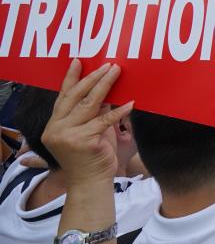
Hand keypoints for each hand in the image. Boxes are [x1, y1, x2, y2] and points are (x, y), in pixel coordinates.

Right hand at [42, 60, 132, 187]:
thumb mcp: (89, 131)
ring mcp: (68, 135)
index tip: (79, 61)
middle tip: (108, 64)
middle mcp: (57, 129)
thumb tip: (104, 90)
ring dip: (105, 85)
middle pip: (75, 96)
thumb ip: (92, 113)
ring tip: (116, 71)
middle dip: (93, 77)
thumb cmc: (92, 157)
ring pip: (89, 104)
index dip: (71, 78)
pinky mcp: (84, 141)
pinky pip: (104, 120)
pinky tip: (131, 102)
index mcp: (54, 125)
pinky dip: (119, 111)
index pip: (63, 96)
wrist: (90, 183)